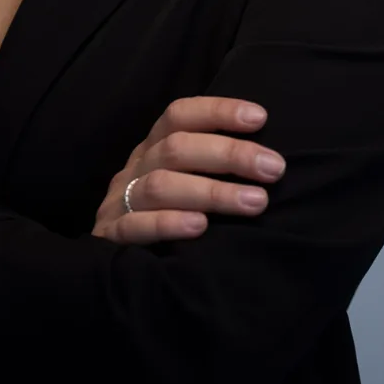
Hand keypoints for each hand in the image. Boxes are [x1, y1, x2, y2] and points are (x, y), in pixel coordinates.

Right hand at [91, 95, 285, 243]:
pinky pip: (135, 227)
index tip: (259, 118)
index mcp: (153, 148)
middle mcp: (137, 168)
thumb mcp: (181, 179)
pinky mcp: (111, 237)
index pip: (180, 116)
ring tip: (255, 202)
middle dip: (229, 154)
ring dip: (211, 191)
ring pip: (160, 187)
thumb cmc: (164, 214)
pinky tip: (200, 227)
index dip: (217, 112)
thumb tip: (267, 157)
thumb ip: (210, 166)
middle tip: (274, 168)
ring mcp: (120, 201)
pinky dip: (167, 223)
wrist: (110, 271)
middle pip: (176, 149)